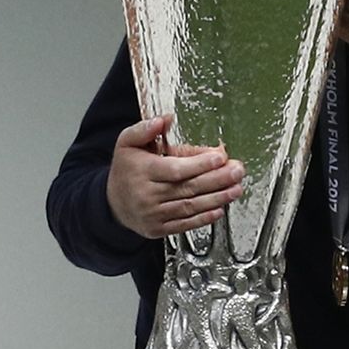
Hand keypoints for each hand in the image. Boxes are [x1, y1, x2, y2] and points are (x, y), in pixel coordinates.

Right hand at [106, 114, 244, 237]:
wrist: (112, 203)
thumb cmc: (126, 169)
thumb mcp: (127, 143)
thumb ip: (145, 129)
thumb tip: (165, 119)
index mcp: (141, 171)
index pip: (175, 169)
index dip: (200, 164)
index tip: (220, 157)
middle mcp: (147, 195)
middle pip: (187, 187)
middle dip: (217, 179)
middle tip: (237, 171)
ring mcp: (153, 215)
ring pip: (189, 206)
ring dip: (217, 198)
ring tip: (236, 188)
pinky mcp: (159, 229)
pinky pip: (185, 224)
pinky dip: (204, 218)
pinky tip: (220, 209)